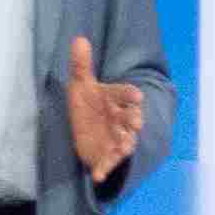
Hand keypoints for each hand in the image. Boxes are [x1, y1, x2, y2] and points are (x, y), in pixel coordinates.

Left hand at [60, 34, 152, 200]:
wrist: (87, 130)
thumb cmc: (88, 105)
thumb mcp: (81, 84)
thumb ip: (81, 65)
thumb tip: (78, 39)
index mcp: (117, 100)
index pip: (127, 95)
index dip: (130, 96)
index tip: (136, 96)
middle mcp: (121, 119)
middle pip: (131, 119)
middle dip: (134, 120)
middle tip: (136, 122)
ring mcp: (116, 138)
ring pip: (125, 142)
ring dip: (126, 144)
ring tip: (125, 147)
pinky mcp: (106, 156)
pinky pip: (106, 164)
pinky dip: (103, 170)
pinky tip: (97, 175)